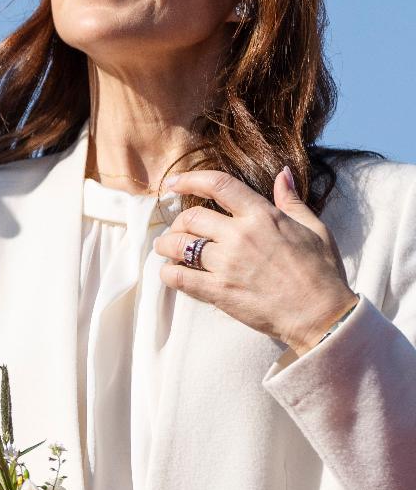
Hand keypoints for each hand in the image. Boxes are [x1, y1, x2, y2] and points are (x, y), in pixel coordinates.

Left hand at [155, 168, 356, 355]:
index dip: (190, 179)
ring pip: (179, 245)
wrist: (322, 315)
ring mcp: (227, 264)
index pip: (218, 185)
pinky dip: (168, 273)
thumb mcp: (314, 228)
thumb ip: (291, 201)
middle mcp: (240, 235)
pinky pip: (179, 277)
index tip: (173, 183)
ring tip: (166, 248)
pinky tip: (170, 273)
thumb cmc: (322, 272)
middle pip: (191, 217)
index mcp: (262, 216)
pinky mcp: (219, 291)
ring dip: (166, 245)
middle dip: (178, 222)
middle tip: (178, 230)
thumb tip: (282, 174)